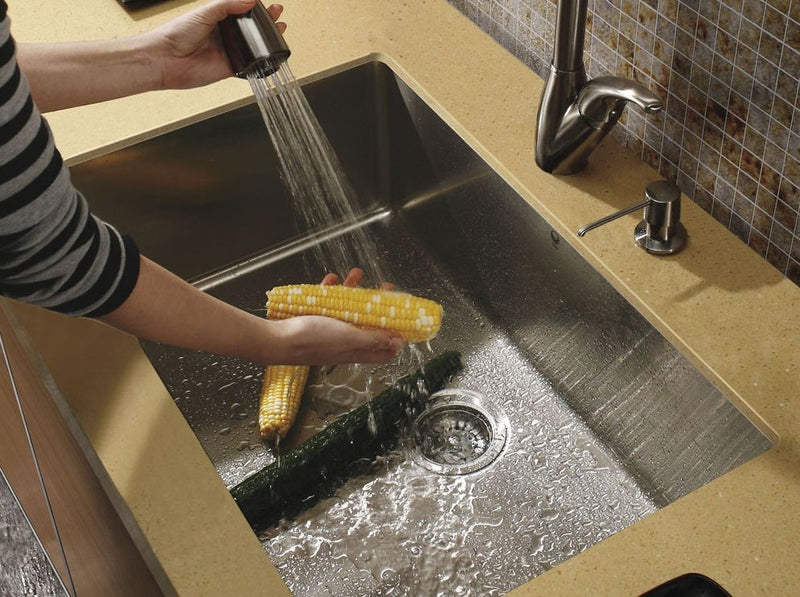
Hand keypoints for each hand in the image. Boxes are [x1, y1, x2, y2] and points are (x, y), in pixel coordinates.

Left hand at [145, 0, 286, 89]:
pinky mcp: (230, 69)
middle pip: (251, 29)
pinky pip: (249, 67)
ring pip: (253, 47)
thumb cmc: (177, 34)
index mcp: (218, 19)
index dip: (256, 8)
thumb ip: (229, 5)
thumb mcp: (206, 12)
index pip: (242, 11)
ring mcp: (228, 52)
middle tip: (277, 16)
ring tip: (279, 31)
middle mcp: (224, 35)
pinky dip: (260, 63)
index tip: (269, 5)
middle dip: (266, 23)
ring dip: (267, 42)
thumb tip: (251, 0)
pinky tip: (269, 57)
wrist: (166, 59)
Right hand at [271, 268, 402, 364]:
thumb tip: (399, 342)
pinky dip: (330, 290)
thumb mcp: (348, 338)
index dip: (395, 337)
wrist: (275, 339)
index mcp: (354, 351)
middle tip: (385, 288)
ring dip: (353, 290)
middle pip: (367, 324)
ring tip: (356, 274)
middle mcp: (343, 342)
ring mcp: (328, 330)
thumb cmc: (311, 340)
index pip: (382, 350)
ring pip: (347, 309)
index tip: (405, 320)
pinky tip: (331, 279)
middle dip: (377, 305)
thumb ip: (373, 338)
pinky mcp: (313, 319)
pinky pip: (326, 302)